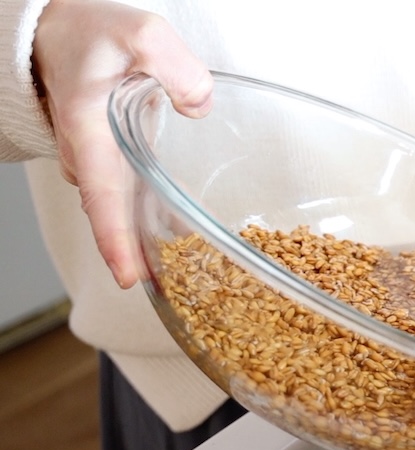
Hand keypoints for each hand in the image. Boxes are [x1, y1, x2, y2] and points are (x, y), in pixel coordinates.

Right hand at [33, 0, 212, 288]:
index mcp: (90, 133)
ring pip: (128, 210)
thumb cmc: (94, 36)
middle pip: (116, 217)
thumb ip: (174, 66)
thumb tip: (199, 105)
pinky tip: (188, 239)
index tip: (128, 278)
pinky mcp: (115, 161)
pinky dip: (159, 217)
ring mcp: (101, 163)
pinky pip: (136, 196)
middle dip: (140, 257)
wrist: (60, 34)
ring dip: (152, 241)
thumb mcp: (141, 35)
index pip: (101, 197)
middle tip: (173, 295)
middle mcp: (91, 157)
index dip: (115, 240)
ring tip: (188, 276)